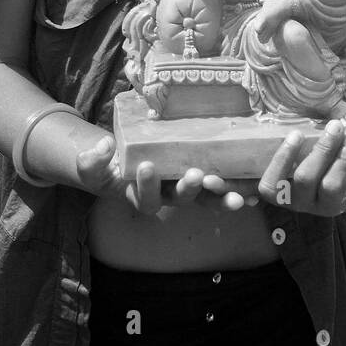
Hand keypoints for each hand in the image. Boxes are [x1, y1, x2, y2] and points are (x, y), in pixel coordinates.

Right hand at [76, 137, 245, 216]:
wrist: (124, 165)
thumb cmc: (109, 166)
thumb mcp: (93, 164)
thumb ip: (92, 159)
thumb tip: (104, 145)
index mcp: (141, 195)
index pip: (144, 196)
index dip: (146, 185)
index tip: (147, 166)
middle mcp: (167, 197)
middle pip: (180, 200)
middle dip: (188, 190)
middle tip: (194, 175)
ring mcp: (187, 191)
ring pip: (205, 200)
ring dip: (221, 198)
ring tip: (237, 198)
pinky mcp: (202, 181)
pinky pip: (220, 190)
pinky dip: (236, 194)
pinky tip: (254, 197)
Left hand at [256, 120, 345, 217]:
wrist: (301, 185)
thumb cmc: (339, 180)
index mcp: (333, 204)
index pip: (337, 186)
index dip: (344, 164)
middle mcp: (308, 204)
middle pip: (314, 181)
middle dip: (325, 153)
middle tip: (337, 126)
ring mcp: (286, 197)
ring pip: (288, 181)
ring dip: (292, 156)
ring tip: (301, 132)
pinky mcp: (269, 189)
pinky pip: (264, 182)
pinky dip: (273, 163)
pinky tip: (287, 139)